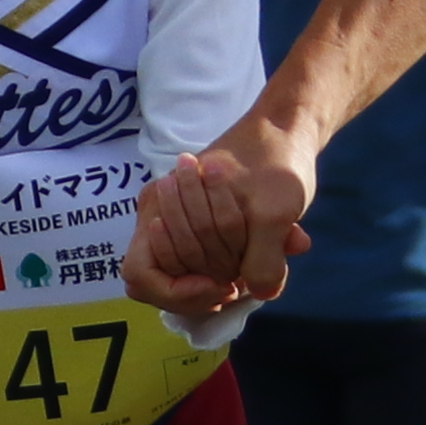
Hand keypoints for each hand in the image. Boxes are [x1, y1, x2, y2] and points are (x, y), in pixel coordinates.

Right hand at [127, 118, 317, 319]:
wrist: (284, 131)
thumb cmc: (274, 162)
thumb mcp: (275, 212)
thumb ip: (264, 258)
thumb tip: (262, 293)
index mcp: (159, 204)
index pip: (141, 274)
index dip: (178, 291)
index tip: (222, 285)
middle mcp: (157, 215)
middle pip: (157, 282)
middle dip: (198, 291)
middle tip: (235, 286)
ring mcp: (173, 223)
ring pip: (175, 277)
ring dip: (207, 283)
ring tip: (240, 279)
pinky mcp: (194, 229)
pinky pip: (192, 268)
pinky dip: (217, 274)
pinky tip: (244, 269)